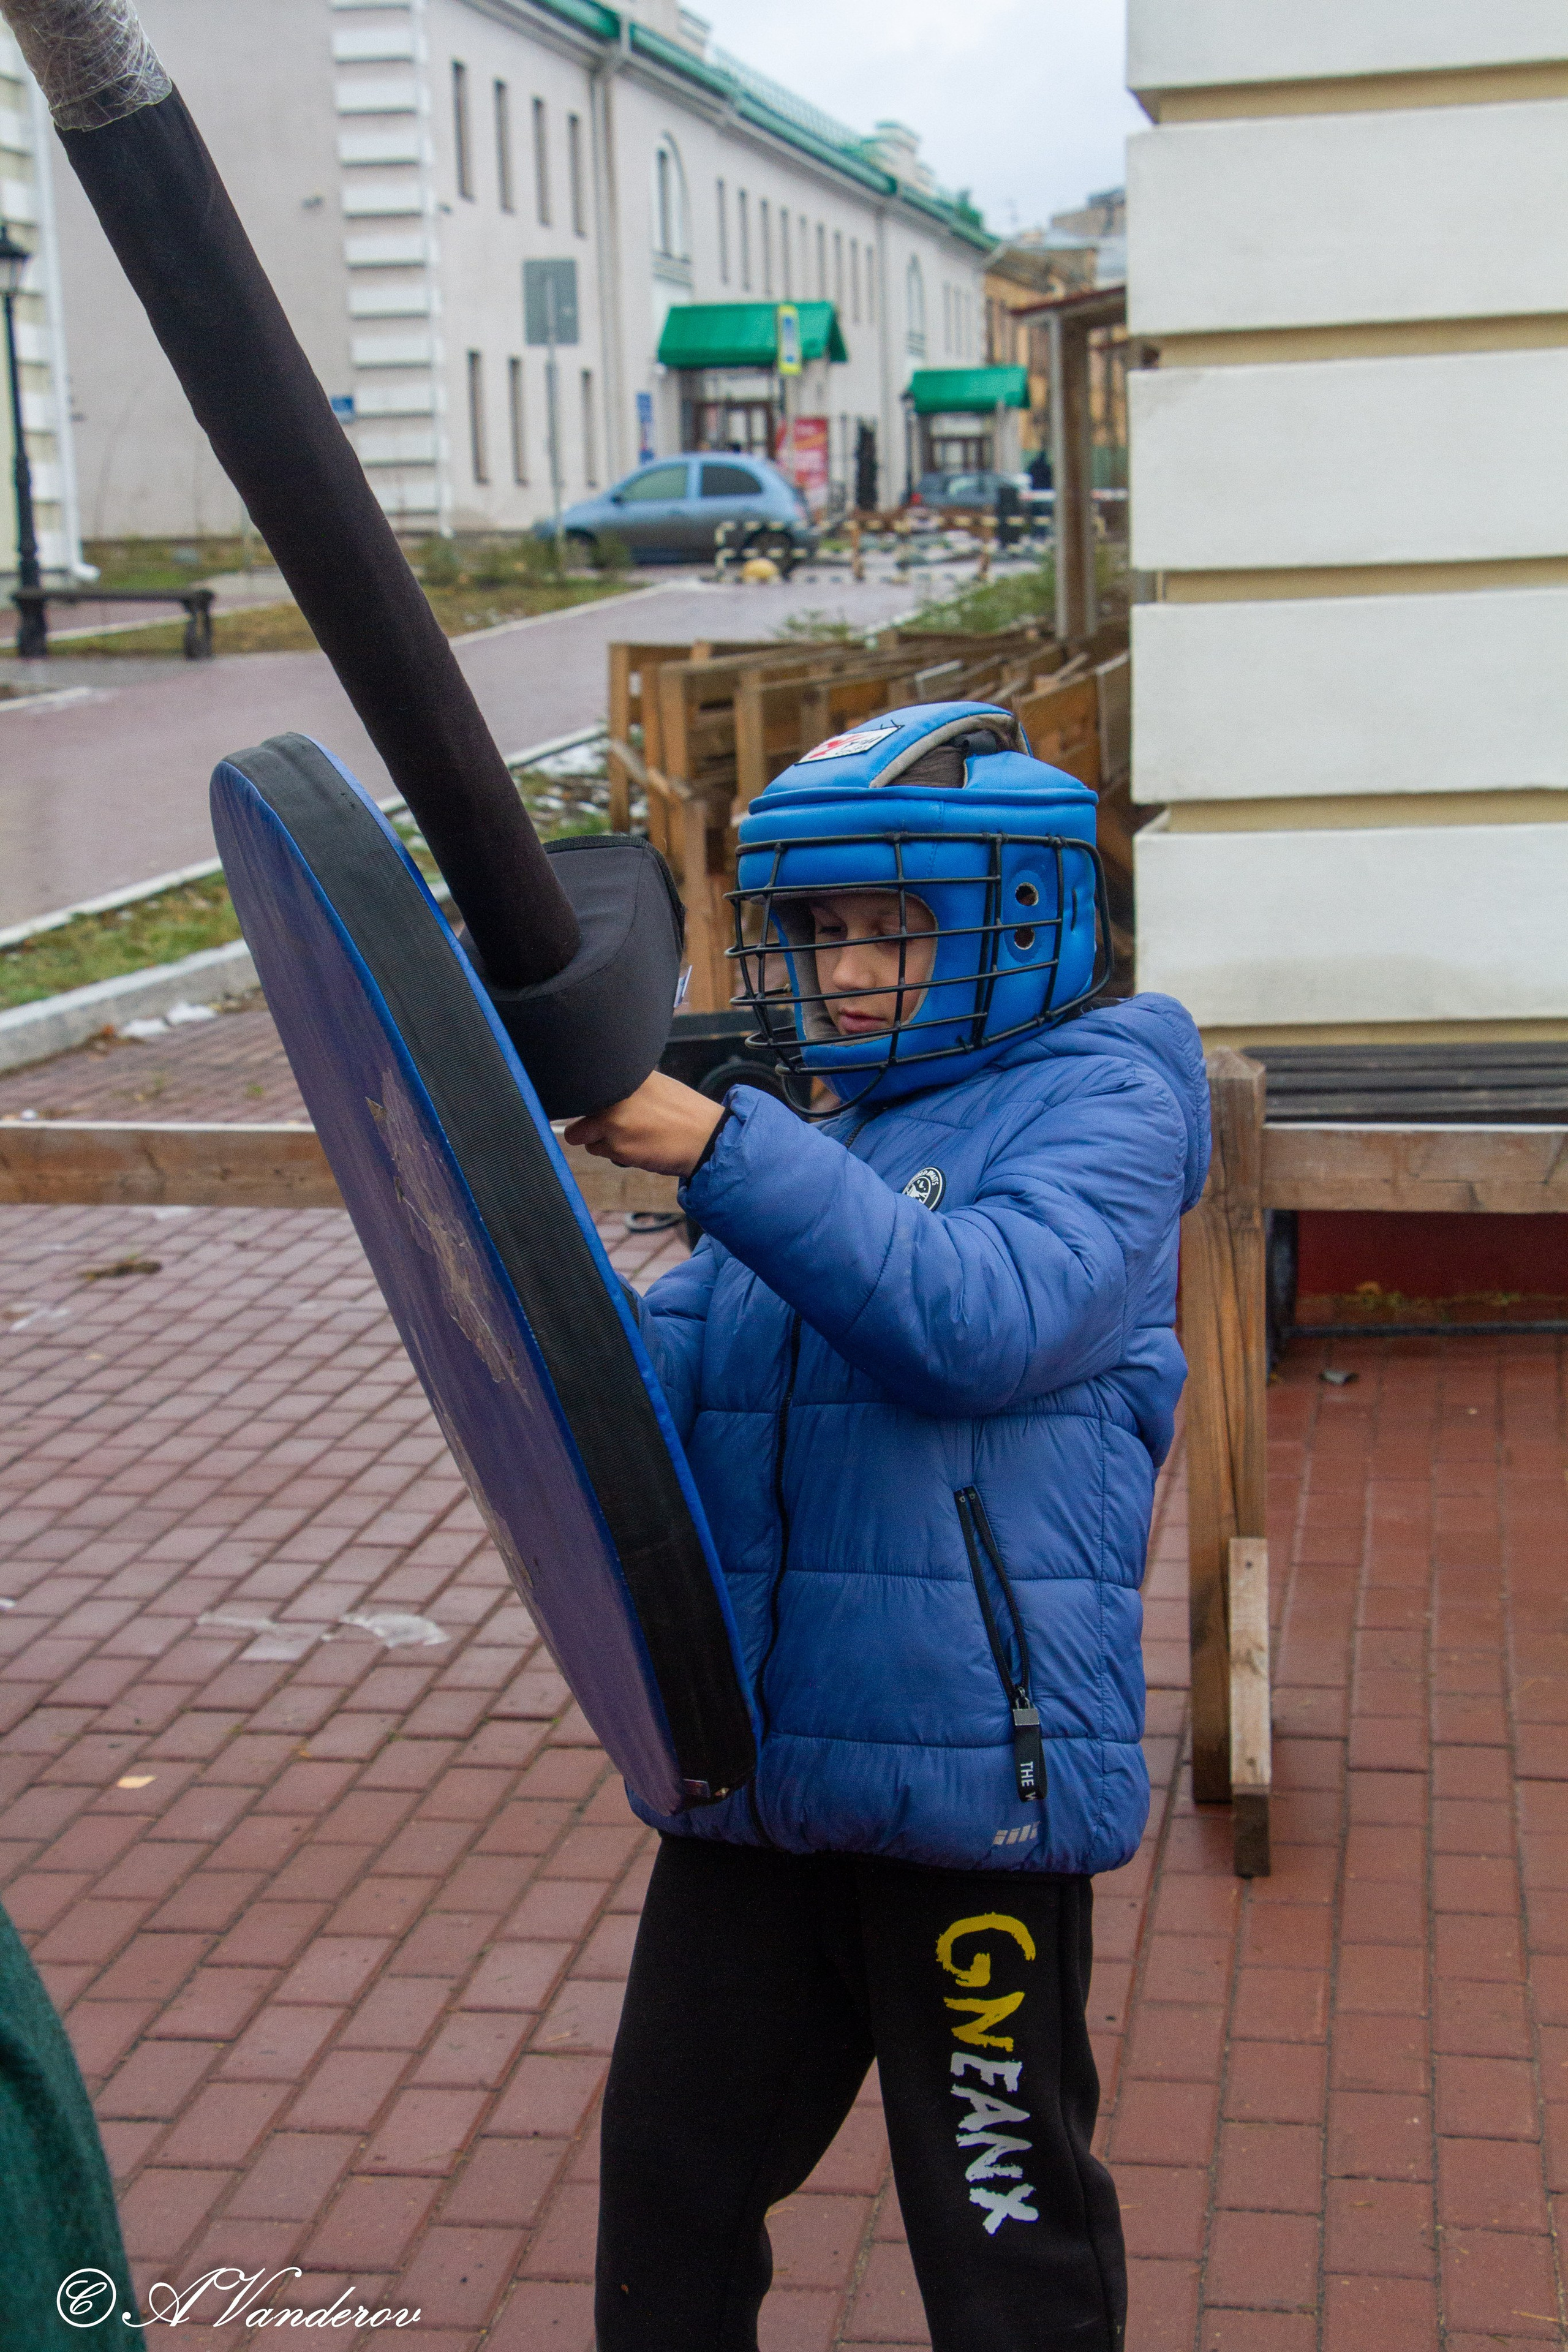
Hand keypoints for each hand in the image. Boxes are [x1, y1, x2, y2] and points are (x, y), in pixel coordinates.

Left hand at [564, 1071, 724, 1177]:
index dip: (582, 1094)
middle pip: (574, 1109)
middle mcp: (615, 1095)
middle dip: (586, 1120)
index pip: (582, 1081)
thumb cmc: (683, 1112)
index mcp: (624, 1074)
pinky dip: (613, 1152)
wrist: (707, 1138)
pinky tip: (637, 1145)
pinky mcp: (617, 1148)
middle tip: (610, 1122)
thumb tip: (592, 1086)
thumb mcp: (653, 1083)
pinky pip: (599, 1151)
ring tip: (629, 1134)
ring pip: (582, 1136)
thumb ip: (622, 1082)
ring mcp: (613, 1122)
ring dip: (599, 1138)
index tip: (588, 1100)